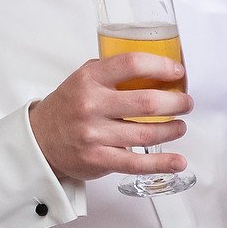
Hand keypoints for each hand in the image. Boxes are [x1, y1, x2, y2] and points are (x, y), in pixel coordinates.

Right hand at [28, 54, 190, 181]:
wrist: (40, 139)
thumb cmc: (69, 106)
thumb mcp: (84, 78)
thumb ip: (114, 71)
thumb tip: (158, 69)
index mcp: (89, 79)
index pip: (131, 64)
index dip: (161, 66)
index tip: (177, 72)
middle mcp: (91, 105)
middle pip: (146, 102)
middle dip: (176, 103)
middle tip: (186, 103)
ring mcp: (94, 134)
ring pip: (146, 133)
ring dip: (172, 129)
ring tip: (180, 126)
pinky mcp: (98, 159)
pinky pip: (136, 162)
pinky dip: (161, 163)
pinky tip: (178, 161)